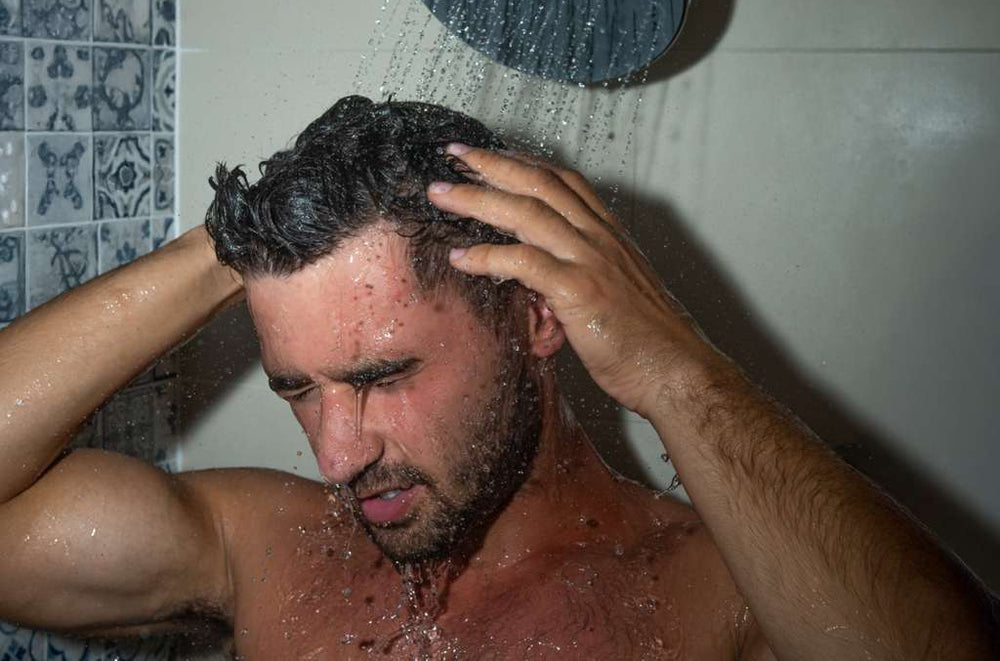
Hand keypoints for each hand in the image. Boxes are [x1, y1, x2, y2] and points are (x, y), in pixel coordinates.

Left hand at [427, 144, 719, 417]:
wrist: (677, 370)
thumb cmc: (647, 340)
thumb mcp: (615, 293)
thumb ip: (582, 275)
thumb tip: (544, 279)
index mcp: (609, 234)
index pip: (562, 180)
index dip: (522, 161)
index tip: (490, 154)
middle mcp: (598, 237)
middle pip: (538, 183)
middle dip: (491, 163)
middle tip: (453, 154)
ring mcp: (589, 260)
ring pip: (525, 212)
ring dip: (476, 198)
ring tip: (441, 193)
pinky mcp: (578, 290)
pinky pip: (524, 261)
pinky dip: (487, 255)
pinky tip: (461, 257)